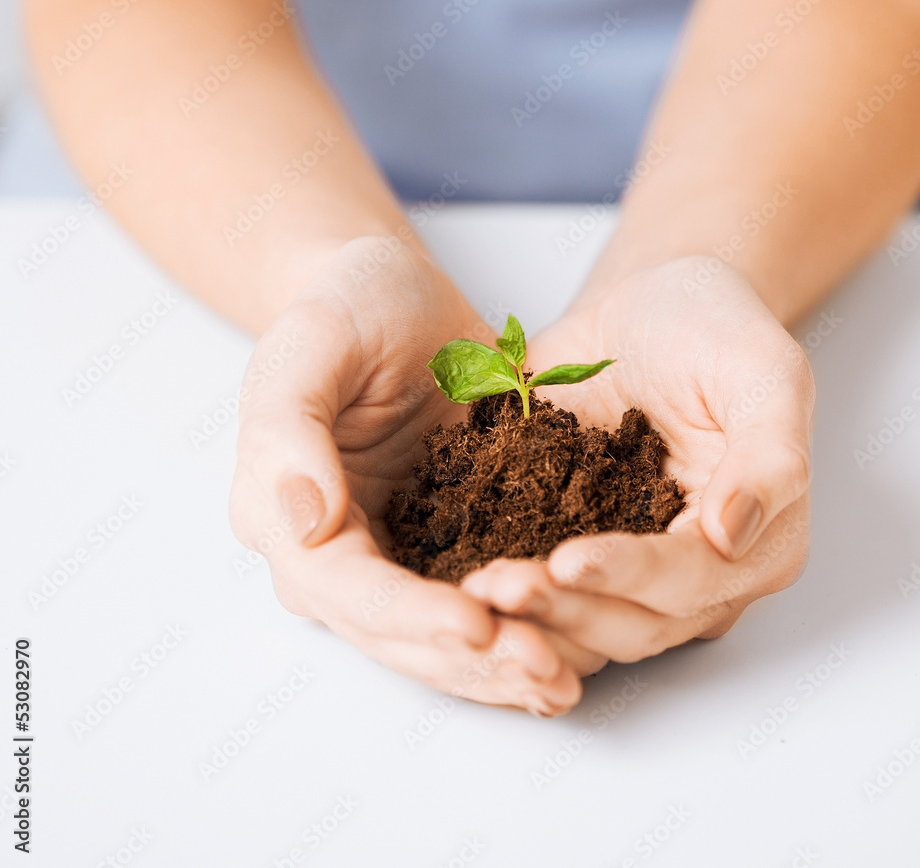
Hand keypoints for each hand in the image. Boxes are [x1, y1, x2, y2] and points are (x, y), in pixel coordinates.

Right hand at [228, 237, 584, 713]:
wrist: (393, 296)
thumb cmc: (345, 307)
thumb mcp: (309, 345)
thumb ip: (289, 432)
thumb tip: (303, 525)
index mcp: (287, 516)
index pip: (347, 590)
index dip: (408, 616)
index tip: (476, 625)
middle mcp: (340, 554)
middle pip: (400, 636)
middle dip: (471, 661)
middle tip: (544, 671)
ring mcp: (400, 552)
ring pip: (445, 637)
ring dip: (502, 667)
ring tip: (565, 682)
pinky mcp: (452, 540)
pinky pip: (485, 599)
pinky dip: (525, 630)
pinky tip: (575, 653)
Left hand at [461, 256, 813, 663]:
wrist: (646, 309)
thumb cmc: (714, 328)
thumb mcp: (763, 371)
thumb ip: (769, 454)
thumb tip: (732, 534)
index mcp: (757, 543)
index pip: (692, 581)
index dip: (631, 578)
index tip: (568, 561)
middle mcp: (696, 575)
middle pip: (633, 622)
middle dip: (565, 611)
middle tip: (498, 587)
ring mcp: (630, 567)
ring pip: (584, 622)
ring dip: (530, 616)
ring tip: (473, 588)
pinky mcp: (575, 546)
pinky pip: (542, 586)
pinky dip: (508, 592)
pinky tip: (457, 581)